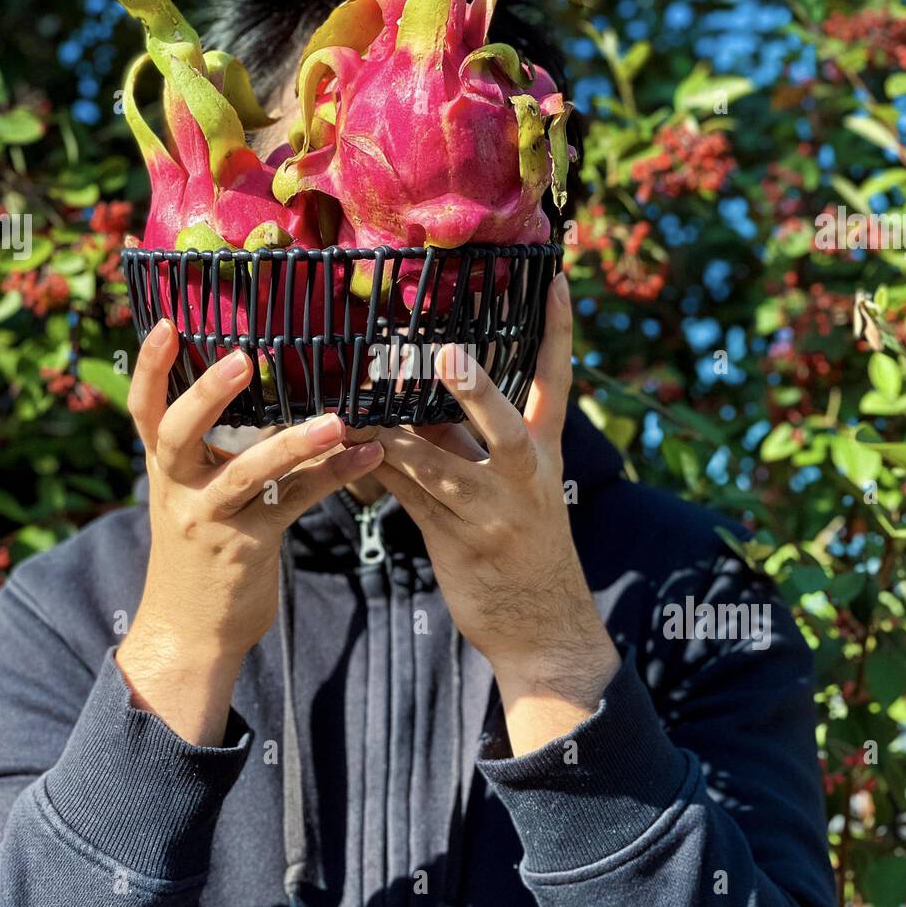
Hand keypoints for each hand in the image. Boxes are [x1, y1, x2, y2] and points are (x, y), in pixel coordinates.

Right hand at [117, 319, 382, 742]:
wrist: (191, 633)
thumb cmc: (202, 552)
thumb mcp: (195, 496)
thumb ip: (216, 451)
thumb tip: (269, 394)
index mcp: (164, 468)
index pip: (144, 410)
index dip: (151, 367)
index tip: (165, 322)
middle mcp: (177, 488)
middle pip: (178, 432)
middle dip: (207, 393)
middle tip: (243, 356)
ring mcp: (208, 519)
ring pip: (247, 473)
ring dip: (294, 442)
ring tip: (338, 419)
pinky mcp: (246, 547)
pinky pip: (293, 503)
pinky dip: (333, 476)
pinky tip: (369, 456)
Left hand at [374, 274, 619, 754]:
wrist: (542, 628)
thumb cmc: (524, 546)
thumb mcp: (512, 486)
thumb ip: (467, 439)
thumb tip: (415, 395)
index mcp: (544, 453)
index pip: (556, 381)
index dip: (557, 330)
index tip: (556, 278)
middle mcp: (524, 478)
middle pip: (506, 425)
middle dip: (476, 391)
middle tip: (445, 355)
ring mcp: (492, 514)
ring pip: (442, 467)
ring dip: (400, 437)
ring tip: (364, 407)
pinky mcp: (456, 542)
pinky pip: (409, 498)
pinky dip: (377, 472)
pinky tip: (348, 452)